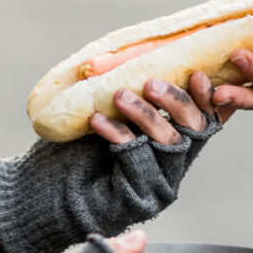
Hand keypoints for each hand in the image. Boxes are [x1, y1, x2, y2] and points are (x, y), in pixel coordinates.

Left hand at [0, 80, 221, 252]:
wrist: (43, 192)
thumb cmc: (74, 148)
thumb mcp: (107, 112)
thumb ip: (131, 91)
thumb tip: (142, 53)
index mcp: (173, 141)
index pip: (205, 118)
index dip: (208, 98)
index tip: (199, 74)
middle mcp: (173, 164)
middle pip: (195, 130)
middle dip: (177, 102)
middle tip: (150, 83)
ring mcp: (160, 185)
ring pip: (169, 143)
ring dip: (145, 115)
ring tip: (118, 96)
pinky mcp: (140, 199)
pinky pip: (136, 159)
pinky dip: (118, 134)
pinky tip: (97, 120)